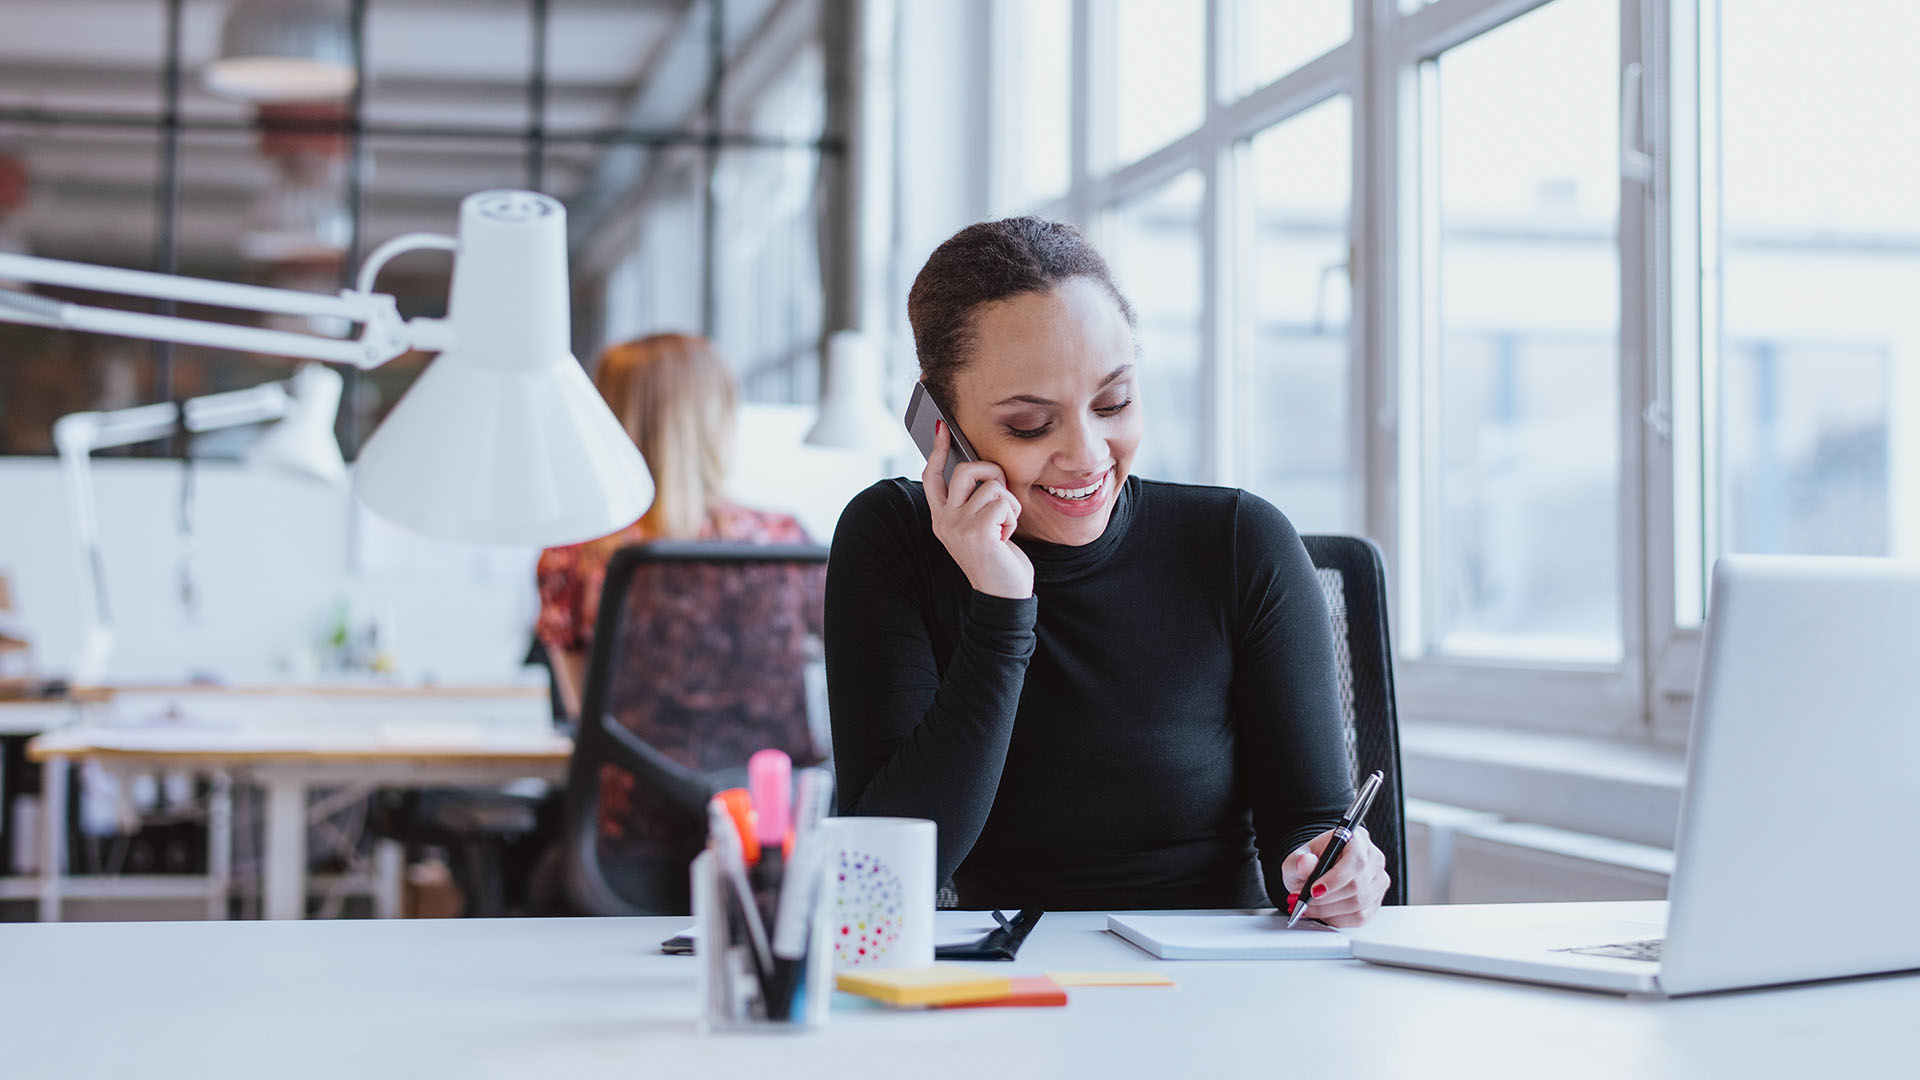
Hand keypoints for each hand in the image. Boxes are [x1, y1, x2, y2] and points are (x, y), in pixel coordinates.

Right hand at [923, 419, 1032, 598]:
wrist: (1003, 595)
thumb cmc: (997, 559)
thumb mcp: (978, 527)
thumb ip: (973, 502)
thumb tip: (981, 468)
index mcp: (941, 518)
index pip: (932, 476)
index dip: (937, 450)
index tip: (942, 428)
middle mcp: (944, 520)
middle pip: (966, 469)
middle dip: (993, 474)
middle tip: (1001, 498)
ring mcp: (958, 525)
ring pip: (993, 486)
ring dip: (1009, 505)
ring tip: (1004, 528)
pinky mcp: (977, 531)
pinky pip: (1004, 502)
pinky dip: (1013, 517)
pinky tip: (1006, 537)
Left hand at [1280, 825, 1388, 928]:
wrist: (1315, 872)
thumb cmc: (1310, 861)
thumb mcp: (1298, 857)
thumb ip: (1299, 860)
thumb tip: (1304, 863)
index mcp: (1357, 839)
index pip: (1356, 860)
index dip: (1335, 878)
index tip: (1314, 890)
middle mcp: (1373, 858)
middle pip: (1357, 885)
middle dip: (1327, 898)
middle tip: (1304, 901)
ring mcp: (1378, 881)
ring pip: (1358, 904)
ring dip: (1329, 910)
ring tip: (1308, 907)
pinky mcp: (1376, 901)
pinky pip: (1360, 917)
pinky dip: (1337, 919)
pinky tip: (1322, 913)